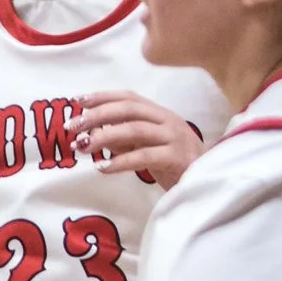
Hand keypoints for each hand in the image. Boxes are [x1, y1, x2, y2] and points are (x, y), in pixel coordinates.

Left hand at [75, 91, 203, 189]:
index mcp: (160, 114)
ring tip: (82, 147)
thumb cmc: (176, 166)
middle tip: (73, 127)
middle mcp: (168, 121)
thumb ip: (125, 140)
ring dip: (104, 137)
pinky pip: (144, 156)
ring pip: (135, 130)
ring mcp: (174, 138)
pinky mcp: (177, 158)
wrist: (208, 184)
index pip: (129, 97)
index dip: (102, 97)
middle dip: (97, 115)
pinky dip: (121, 161)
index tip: (77, 101)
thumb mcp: (147, 148)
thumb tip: (94, 134)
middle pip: (129, 109)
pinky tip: (103, 168)